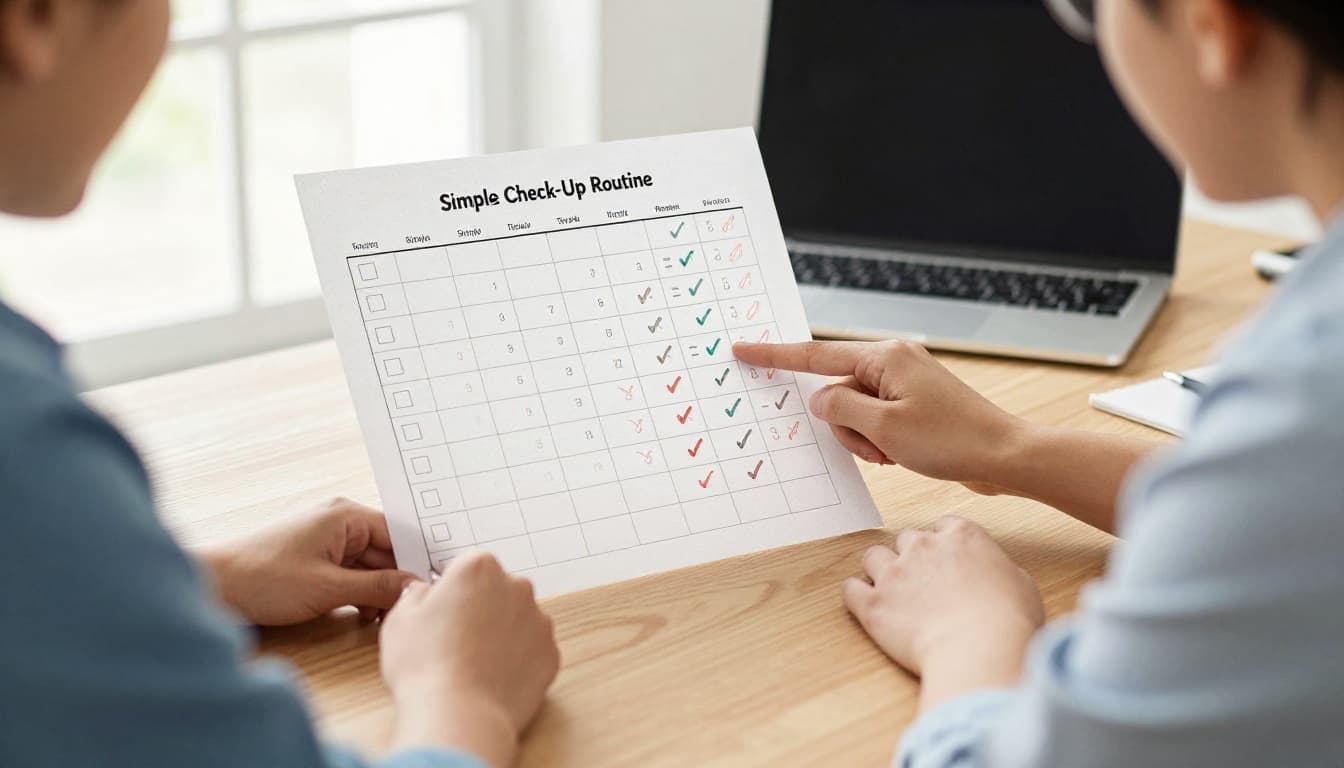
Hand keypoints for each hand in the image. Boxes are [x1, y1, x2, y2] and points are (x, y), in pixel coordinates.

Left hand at [198, 497, 416, 625]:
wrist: (211, 586)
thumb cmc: (262, 579)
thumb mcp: (328, 588)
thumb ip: (377, 587)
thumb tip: (414, 587)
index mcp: (345, 515)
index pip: (398, 534)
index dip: (416, 561)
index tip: (431, 587)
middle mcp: (338, 521)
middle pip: (385, 551)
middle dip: (395, 581)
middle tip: (408, 612)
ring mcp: (325, 539)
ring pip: (368, 565)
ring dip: (376, 591)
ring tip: (383, 619)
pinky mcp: (313, 558)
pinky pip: (349, 572)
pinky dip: (358, 593)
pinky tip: (362, 615)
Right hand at [381, 552, 558, 767]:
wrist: (459, 717)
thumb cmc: (426, 667)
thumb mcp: (400, 620)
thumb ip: (416, 596)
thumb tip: (425, 594)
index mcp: (479, 568)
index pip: (468, 567)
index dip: (452, 591)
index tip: (442, 612)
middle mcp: (516, 587)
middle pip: (497, 591)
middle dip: (480, 609)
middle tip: (454, 641)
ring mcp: (539, 621)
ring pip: (517, 620)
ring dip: (501, 634)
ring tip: (472, 665)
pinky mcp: (550, 654)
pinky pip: (532, 651)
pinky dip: (517, 661)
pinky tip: (492, 679)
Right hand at [733, 340, 1025, 484]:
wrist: (1004, 456)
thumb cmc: (952, 440)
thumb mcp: (883, 428)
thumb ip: (840, 409)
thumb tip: (821, 401)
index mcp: (884, 357)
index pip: (816, 356)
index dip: (775, 355)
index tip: (743, 349)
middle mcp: (893, 362)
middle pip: (837, 392)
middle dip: (846, 426)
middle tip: (877, 446)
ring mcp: (904, 383)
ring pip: (854, 412)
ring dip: (865, 439)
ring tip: (896, 452)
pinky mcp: (913, 404)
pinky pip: (874, 421)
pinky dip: (879, 441)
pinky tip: (904, 453)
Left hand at [844, 517, 1044, 712]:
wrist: (979, 648)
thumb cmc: (1008, 620)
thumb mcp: (1021, 584)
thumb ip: (999, 569)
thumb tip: (993, 575)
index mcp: (962, 536)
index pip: (944, 525)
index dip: (944, 544)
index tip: (946, 560)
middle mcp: (923, 547)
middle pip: (907, 539)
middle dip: (913, 558)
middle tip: (922, 583)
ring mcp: (894, 573)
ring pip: (874, 556)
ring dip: (881, 571)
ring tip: (891, 592)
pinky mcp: (873, 603)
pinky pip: (850, 588)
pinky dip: (856, 595)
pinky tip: (865, 603)